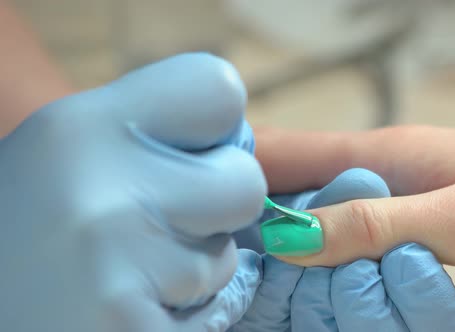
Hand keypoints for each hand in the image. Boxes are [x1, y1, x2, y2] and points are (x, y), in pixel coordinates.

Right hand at [0, 53, 266, 330]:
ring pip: (226, 259)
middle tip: (158, 231)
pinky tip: (123, 316)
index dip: (219, 131)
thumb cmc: (31, 234)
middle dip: (218, 212)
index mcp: (82, 126)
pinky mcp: (129, 330)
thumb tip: (239, 143)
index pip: (218, 88)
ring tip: (124, 278)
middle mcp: (97, 184)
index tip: (192, 157)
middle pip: (246, 182)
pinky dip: (180, 321)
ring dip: (192, 273)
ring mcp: (113, 261)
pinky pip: (212, 315)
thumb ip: (149, 140)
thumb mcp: (68, 159)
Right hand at [230, 169, 454, 330]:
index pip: (285, 150)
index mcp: (382, 154)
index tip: (211, 222)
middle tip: (271, 283)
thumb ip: (373, 224)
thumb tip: (287, 239)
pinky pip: (366, 249)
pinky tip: (359, 291)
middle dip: (281, 241)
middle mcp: (381, 175)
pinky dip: (356, 272)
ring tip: (332, 294)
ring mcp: (400, 204)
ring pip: (331, 232)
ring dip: (325, 267)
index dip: (241, 177)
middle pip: (300, 199)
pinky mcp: (419, 230)